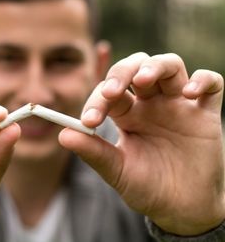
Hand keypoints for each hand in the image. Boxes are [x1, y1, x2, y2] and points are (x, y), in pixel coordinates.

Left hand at [59, 53, 224, 235]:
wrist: (180, 208)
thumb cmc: (146, 187)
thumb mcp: (117, 171)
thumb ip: (93, 152)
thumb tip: (63, 135)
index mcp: (126, 114)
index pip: (109, 92)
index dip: (97, 100)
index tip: (89, 121)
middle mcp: (150, 104)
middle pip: (136, 67)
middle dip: (122, 72)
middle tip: (112, 92)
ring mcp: (178, 105)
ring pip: (169, 65)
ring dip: (156, 66)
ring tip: (143, 80)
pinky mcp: (206, 114)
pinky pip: (212, 84)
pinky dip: (203, 80)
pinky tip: (190, 93)